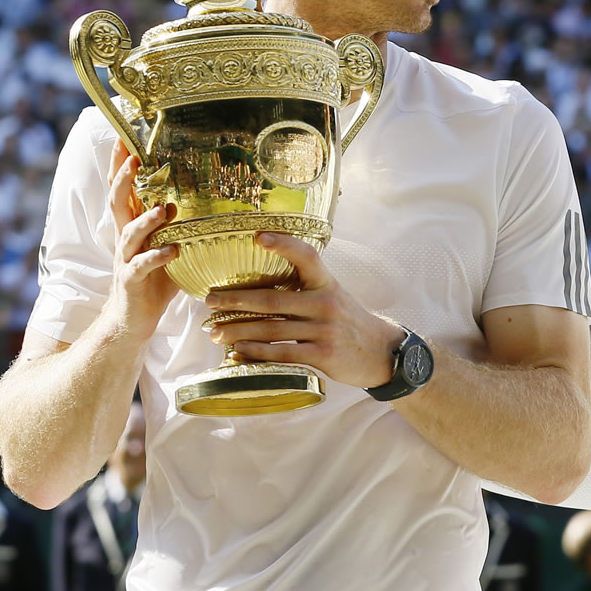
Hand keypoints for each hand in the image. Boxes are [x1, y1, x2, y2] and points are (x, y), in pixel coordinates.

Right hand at [104, 141, 180, 340]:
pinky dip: (156, 257)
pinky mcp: (131, 281)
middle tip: (134, 158)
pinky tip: (172, 250)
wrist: (134, 320)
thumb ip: (185, 225)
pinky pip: (140, 267)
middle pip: (117, 202)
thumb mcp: (172, 246)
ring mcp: (126, 260)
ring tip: (164, 208)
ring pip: (129, 233)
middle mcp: (126, 239)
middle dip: (123, 179)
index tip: (123, 138)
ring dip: (146, 219)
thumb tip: (216, 202)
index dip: (120, 165)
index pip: (124, 190)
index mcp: (134, 226)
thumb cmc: (157, 280)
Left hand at [205, 233, 401, 388]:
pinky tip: (238, 352)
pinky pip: (282, 353)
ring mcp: (325, 330)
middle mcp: (326, 303)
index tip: (257, 236)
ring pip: (271, 329)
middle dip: (235, 301)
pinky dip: (256, 353)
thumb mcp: (333, 295)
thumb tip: (258, 288)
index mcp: (327, 283)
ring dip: (237, 331)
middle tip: (209, 301)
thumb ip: (304, 288)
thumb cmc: (348, 322)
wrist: (381, 352)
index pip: (306, 256)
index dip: (283, 244)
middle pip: (272, 300)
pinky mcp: (323, 355)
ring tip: (214, 331)